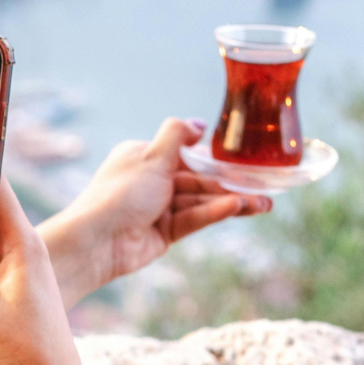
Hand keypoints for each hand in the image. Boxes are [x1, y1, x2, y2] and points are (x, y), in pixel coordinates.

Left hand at [38, 117, 273, 307]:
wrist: (97, 240)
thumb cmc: (120, 193)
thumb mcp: (151, 155)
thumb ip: (177, 135)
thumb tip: (200, 124)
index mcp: (143, 157)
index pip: (186, 155)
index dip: (215, 159)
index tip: (246, 161)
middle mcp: (150, 182)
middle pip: (198, 180)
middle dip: (231, 184)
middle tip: (266, 189)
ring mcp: (157, 209)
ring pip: (200, 201)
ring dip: (230, 201)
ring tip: (263, 204)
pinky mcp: (163, 234)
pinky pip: (193, 219)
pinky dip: (214, 213)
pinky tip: (238, 207)